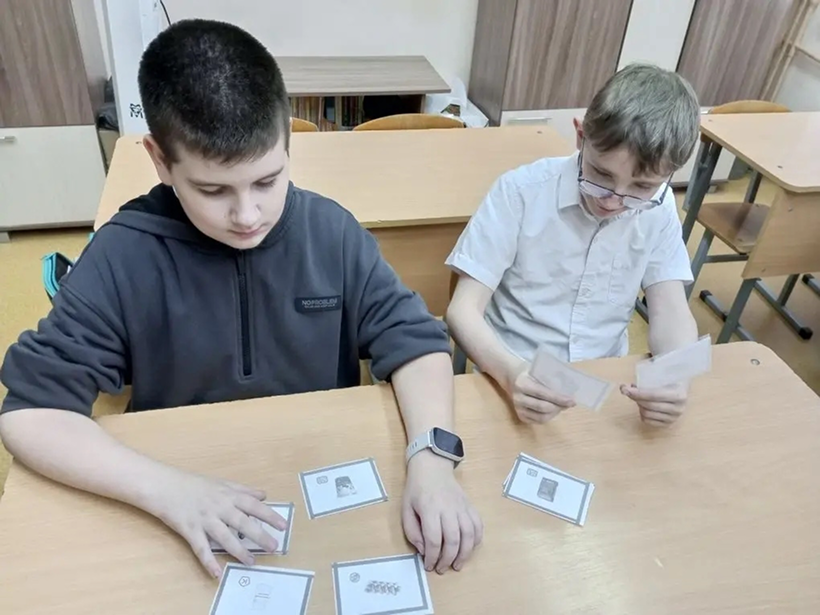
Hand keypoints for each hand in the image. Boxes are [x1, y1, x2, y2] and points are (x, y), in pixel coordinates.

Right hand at [145, 467, 286, 577]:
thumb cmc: (193, 484)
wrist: (164, 485)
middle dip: (259, 535)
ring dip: (239, 550)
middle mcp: (219, 507)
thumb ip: (243, 490)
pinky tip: (216, 573)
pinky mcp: (189, 529)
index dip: (269, 515)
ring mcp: (204, 519)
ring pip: (224, 537)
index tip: (283, 526)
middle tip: (275, 546)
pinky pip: (200, 548)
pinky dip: (208, 561)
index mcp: (228, 495)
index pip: (253, 505)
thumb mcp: (221, 483)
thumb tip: (263, 494)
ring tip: (251, 562)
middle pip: (242, 522)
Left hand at [401, 452, 482, 573]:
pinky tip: (470, 548)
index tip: (428, 565)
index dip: (432, 556)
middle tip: (442, 569)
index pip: (433, 539)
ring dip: (465, 554)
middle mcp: (448, 508)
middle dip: (448, 559)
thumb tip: (424, 550)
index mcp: (429, 509)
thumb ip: (412, 531)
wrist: (432, 467)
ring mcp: (462, 507)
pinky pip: (478, 525)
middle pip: (453, 540)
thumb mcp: (406, 509)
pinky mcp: (470, 506)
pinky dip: (477, 539)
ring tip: (457, 564)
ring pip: (469, 534)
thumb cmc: (417, 489)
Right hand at [504, 362, 574, 423]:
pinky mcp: (520, 416)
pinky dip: (549, 417)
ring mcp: (518, 408)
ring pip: (542, 417)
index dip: (559, 398)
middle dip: (559, 407)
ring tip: (561, 406)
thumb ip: (551, 380)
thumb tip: (569, 392)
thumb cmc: (530, 373)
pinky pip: (538, 421)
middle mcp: (518, 398)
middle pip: (543, 407)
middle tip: (569, 403)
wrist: (512, 378)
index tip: (572, 400)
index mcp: (523, 384)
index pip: (543, 393)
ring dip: (555, 413)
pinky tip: (553, 410)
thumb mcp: (538, 371)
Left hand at [621, 383, 687, 426]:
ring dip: (639, 405)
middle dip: (636, 398)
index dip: (637, 393)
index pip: (653, 395)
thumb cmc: (671, 380)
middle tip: (629, 391)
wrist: (683, 389)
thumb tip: (624, 388)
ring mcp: (673, 419)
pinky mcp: (668, 425)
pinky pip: (647, 421)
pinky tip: (643, 406)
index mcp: (679, 395)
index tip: (625, 389)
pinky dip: (642, 413)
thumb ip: (646, 380)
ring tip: (638, 398)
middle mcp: (678, 409)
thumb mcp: (663, 376)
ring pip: (646, 414)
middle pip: (648, 405)